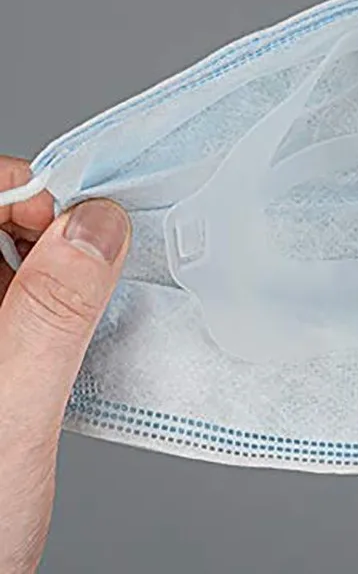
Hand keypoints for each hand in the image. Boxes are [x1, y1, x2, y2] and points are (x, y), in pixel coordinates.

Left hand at [0, 157, 129, 573]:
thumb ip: (50, 312)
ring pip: (19, 260)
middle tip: (102, 260)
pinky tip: (86, 329)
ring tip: (101, 296)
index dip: (22, 192)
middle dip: (54, 228)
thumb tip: (97, 225)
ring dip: (68, 265)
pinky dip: (69, 299)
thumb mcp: (10, 411)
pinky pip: (34, 300)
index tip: (79, 222)